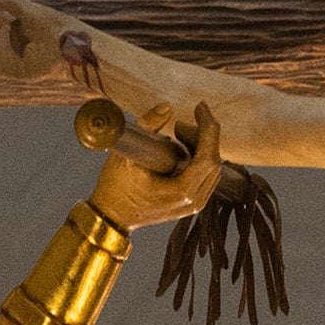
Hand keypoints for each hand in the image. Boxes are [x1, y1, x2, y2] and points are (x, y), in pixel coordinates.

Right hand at [92, 105, 222, 229]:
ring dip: (200, 145)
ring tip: (177, 133)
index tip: (201, 108)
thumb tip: (166, 108)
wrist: (112, 216)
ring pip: (211, 168)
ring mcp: (195, 204)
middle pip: (213, 161)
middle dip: (202, 135)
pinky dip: (198, 156)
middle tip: (180, 123)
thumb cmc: (116, 188)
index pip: (208, 157)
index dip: (208, 129)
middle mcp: (194, 201)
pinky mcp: (192, 203)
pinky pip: (206, 175)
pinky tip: (181, 146)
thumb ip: (147, 127)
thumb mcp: (126, 153)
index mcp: (182, 192)